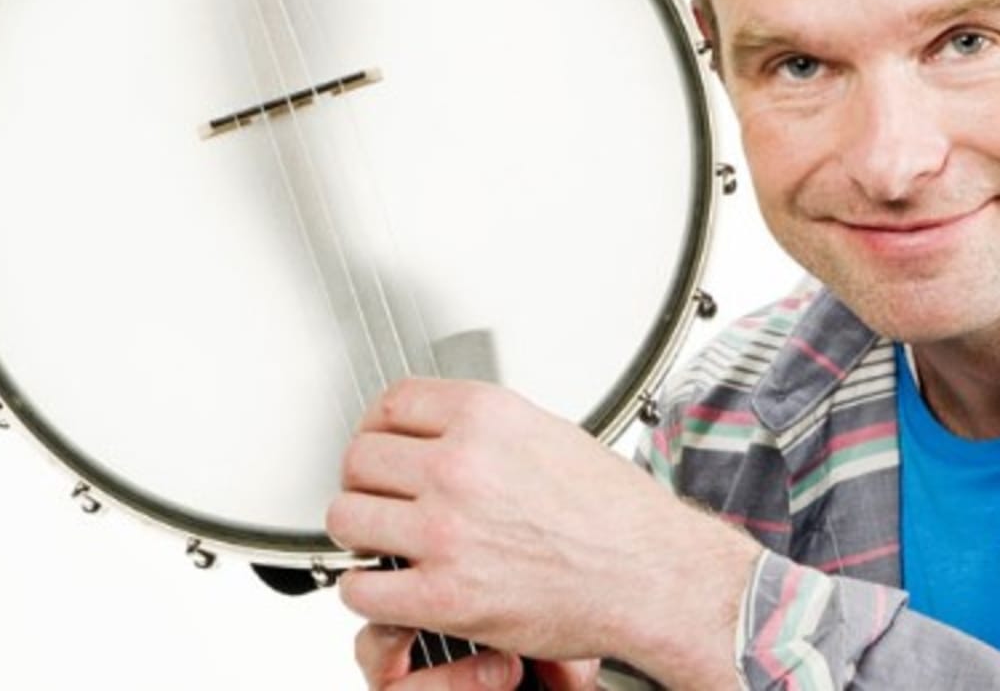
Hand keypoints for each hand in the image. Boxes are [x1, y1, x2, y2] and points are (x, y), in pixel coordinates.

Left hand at [328, 378, 760, 686]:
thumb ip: (486, 430)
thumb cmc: (616, 513)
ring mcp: (447, 530)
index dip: (377, 428)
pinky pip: (361, 589)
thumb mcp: (551, 434)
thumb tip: (438, 433)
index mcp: (486, 417)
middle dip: (366, 481)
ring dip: (361, 534)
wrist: (652, 574)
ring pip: (347, 518)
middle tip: (381, 499)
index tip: (380, 446)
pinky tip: (393, 587)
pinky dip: (369, 592)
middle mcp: (461, 466)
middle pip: (358, 459)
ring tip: (385, 543)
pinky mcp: (444, 594)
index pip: (389, 404)